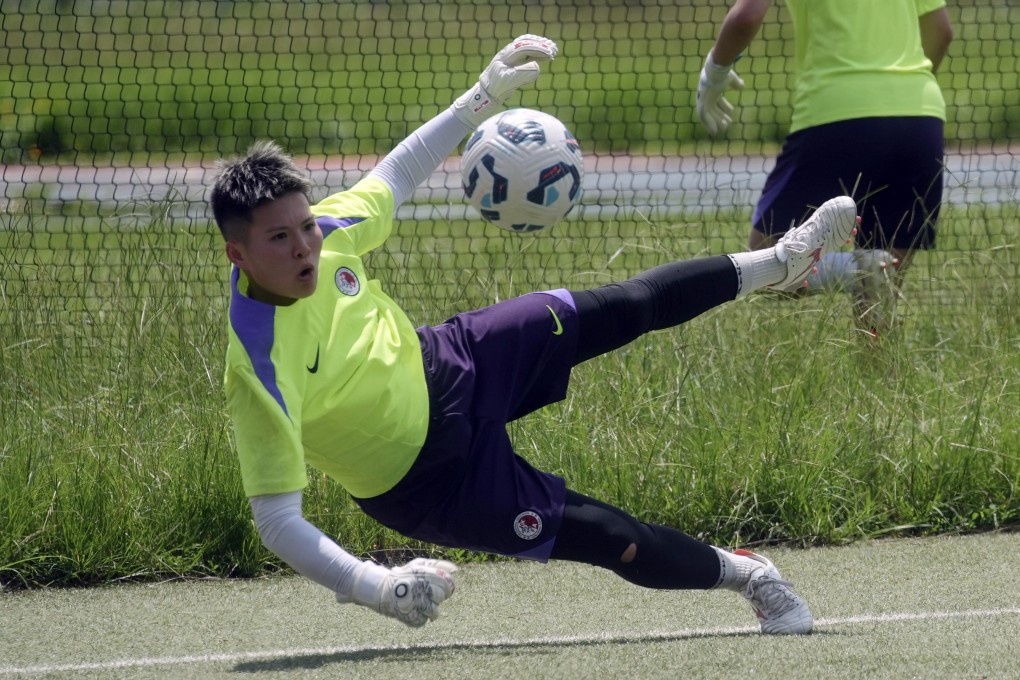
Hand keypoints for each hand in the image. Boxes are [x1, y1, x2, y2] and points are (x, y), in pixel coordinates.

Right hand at [338, 558, 457, 627]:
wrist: (380, 589)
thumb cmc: (404, 576)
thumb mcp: (418, 566)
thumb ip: (437, 565)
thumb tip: (455, 570)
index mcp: (421, 574)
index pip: (445, 581)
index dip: (449, 585)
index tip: (447, 588)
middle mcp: (417, 588)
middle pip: (441, 596)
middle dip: (440, 597)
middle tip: (432, 596)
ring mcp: (411, 603)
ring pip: (434, 612)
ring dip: (432, 610)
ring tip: (424, 605)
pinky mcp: (407, 617)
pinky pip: (422, 621)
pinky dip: (421, 618)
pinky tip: (414, 611)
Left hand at [451, 34, 557, 126]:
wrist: (486, 92)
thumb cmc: (496, 88)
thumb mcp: (509, 82)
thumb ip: (522, 74)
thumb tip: (537, 67)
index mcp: (506, 56)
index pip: (525, 47)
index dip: (538, 49)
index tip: (550, 54)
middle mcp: (508, 53)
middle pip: (526, 42)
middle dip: (541, 45)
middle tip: (554, 50)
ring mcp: (511, 56)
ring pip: (527, 45)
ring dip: (540, 46)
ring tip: (553, 50)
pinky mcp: (514, 62)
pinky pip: (527, 52)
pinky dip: (537, 51)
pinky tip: (545, 56)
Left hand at [696, 52, 744, 135]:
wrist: (716, 71)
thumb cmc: (723, 74)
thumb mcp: (732, 79)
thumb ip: (736, 83)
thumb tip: (742, 86)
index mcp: (713, 90)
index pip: (718, 100)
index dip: (725, 106)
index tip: (732, 112)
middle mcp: (707, 96)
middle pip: (713, 109)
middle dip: (721, 116)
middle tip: (729, 123)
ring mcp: (703, 101)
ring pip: (709, 115)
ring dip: (716, 122)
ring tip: (725, 128)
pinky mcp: (701, 105)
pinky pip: (703, 117)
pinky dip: (708, 124)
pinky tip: (714, 131)